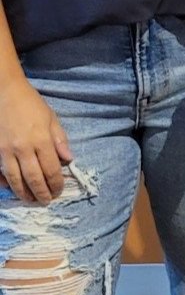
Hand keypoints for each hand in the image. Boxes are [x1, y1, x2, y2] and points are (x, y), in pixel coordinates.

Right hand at [0, 75, 71, 202]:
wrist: (3, 92)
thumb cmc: (30, 104)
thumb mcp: (51, 118)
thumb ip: (59, 139)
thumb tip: (68, 159)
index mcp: (41, 139)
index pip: (51, 169)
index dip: (56, 183)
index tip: (59, 191)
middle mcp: (23, 148)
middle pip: (34, 178)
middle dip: (41, 193)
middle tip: (46, 201)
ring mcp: (5, 151)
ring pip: (15, 179)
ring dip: (23, 193)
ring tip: (30, 200)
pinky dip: (5, 182)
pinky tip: (11, 188)